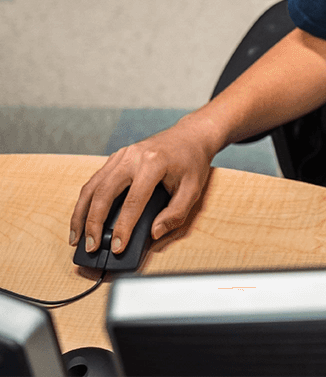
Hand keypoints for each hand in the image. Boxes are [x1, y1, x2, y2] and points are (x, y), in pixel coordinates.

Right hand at [69, 115, 219, 255]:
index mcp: (153, 163)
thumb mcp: (193, 189)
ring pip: (92, 186)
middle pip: (103, 193)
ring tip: (77, 237)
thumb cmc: (192, 162)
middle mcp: (132, 157)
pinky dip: (86, 201)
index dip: (123, 227)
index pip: (133, 201)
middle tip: (90, 247)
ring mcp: (122, 155)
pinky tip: (83, 217)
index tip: (117, 247)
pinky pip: (96, 180)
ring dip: (81, 213)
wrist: (191, 134)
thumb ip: (176, 213)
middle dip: (93, 223)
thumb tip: (154, 233)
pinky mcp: (116, 157)